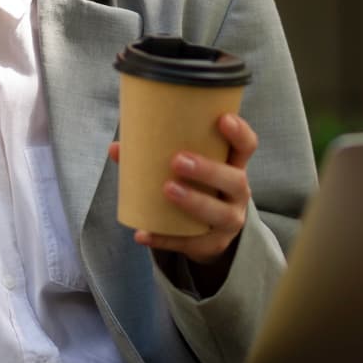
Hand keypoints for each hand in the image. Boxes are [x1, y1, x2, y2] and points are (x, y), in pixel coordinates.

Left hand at [108, 112, 258, 272]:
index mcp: (233, 166)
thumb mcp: (188, 170)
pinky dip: (165, 239)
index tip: (222, 119)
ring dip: (194, 202)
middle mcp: (238, 193)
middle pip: (235, 180)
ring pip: (220, 214)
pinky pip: (191, 243)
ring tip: (168, 190)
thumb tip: (116, 148)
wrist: (210, 232)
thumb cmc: (196, 187)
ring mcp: (229, 220)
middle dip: (208, 170)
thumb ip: (158, 155)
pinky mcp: (213, 244)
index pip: (246, 146)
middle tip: (178, 161)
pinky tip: (143, 234)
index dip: (239, 133)